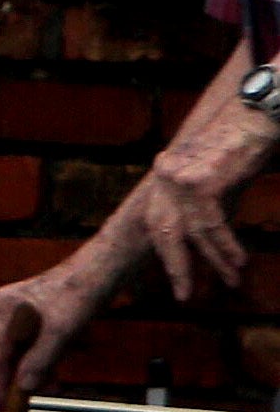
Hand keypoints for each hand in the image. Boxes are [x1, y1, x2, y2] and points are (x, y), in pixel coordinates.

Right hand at [0, 262, 105, 408]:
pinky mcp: (45, 311)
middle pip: (11, 352)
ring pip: (28, 348)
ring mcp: (28, 309)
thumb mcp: (62, 331)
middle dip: (23, 376)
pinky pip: (41, 341)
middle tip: (29, 400)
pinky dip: (51, 355)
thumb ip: (41, 361)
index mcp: (6, 307)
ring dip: (41, 367)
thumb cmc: (84, 288)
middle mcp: (12, 307)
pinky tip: (61, 365)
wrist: (110, 265)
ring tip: (54, 384)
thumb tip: (24, 387)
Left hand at [132, 154, 258, 305]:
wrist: (254, 116)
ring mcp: (180, 180)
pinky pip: (213, 226)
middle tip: (184, 295)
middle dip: (176, 266)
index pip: (157, 220)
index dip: (166, 249)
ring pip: (194, 234)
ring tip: (231, 280)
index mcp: (164, 172)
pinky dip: (226, 246)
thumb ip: (197, 196)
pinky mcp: (201, 184)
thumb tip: (198, 232)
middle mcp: (166, 175)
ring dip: (214, 260)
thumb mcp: (208, 170)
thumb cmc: (238, 143)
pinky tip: (238, 261)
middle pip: (163, 232)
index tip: (175, 273)